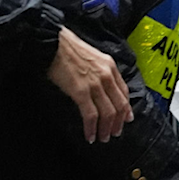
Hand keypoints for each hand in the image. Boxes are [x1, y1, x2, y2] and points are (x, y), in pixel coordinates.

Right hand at [47, 26, 132, 143]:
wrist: (52, 42)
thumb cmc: (67, 48)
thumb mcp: (92, 56)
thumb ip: (101, 70)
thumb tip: (102, 87)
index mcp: (110, 66)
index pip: (124, 92)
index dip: (126, 108)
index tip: (126, 119)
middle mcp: (106, 76)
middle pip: (119, 105)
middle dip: (118, 123)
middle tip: (115, 133)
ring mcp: (95, 84)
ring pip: (108, 113)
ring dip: (106, 129)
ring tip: (103, 137)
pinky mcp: (81, 92)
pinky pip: (91, 115)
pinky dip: (92, 128)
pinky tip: (90, 135)